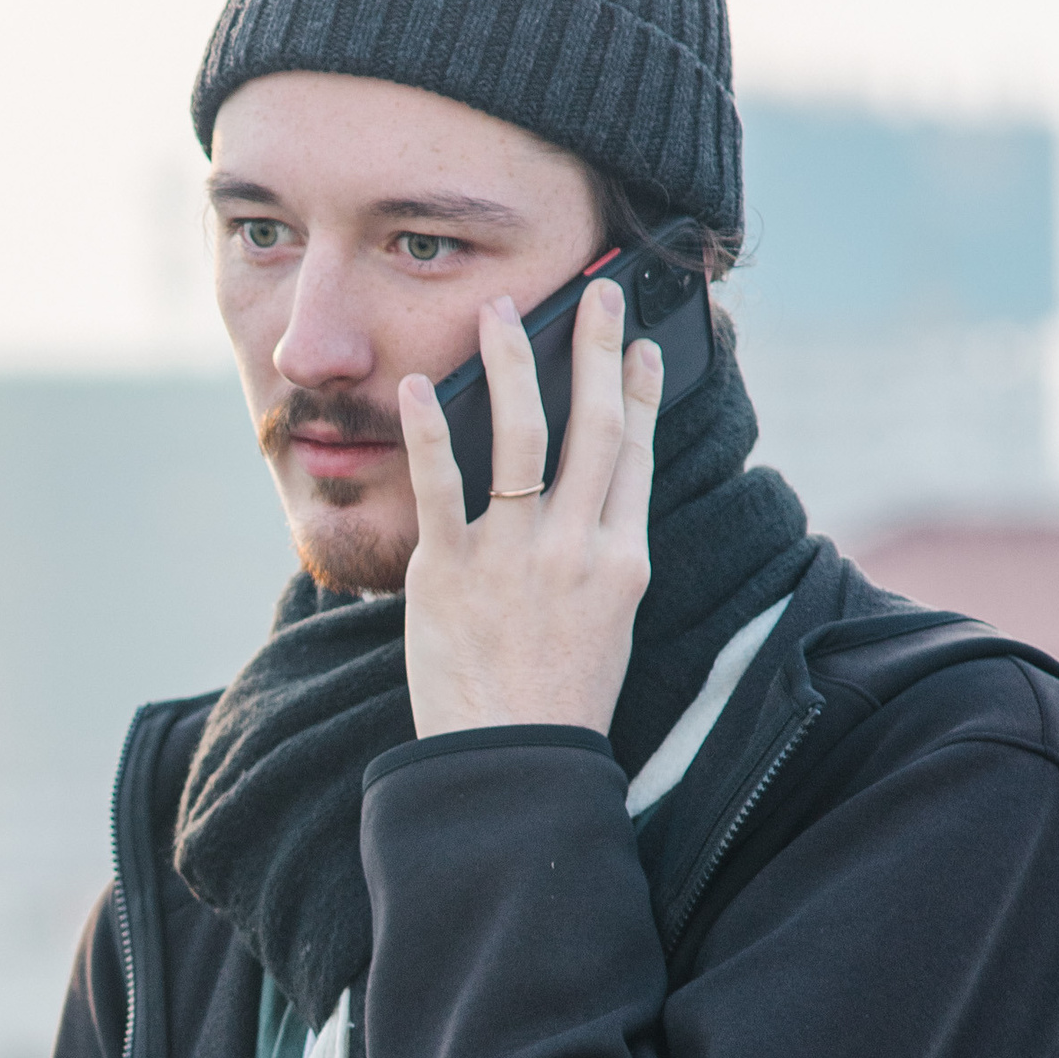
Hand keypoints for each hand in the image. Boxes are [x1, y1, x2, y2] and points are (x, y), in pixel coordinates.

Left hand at [396, 274, 662, 738]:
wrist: (512, 764)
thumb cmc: (557, 706)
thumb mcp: (607, 627)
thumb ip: (601, 562)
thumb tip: (589, 509)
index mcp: (622, 561)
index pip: (634, 456)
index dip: (638, 393)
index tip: (638, 347)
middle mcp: (576, 548)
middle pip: (593, 428)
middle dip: (594, 351)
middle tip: (591, 292)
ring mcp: (513, 556)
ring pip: (523, 437)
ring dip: (512, 365)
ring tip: (500, 312)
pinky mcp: (450, 573)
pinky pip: (440, 486)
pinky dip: (429, 431)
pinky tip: (420, 385)